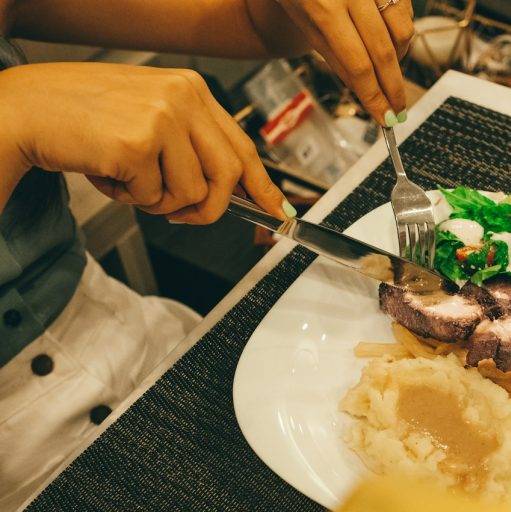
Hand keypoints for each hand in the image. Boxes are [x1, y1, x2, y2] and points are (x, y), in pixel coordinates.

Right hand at [0, 62, 287, 222]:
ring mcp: (163, 119)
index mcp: (190, 88)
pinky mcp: (139, 144)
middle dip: (208, 209)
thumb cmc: (80, 115)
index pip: (242, 144)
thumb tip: (230, 187)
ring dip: (159, 202)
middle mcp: (183, 97)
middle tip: (181, 215)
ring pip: (193, 193)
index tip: (278, 210)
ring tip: (128, 181)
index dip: (263, 184)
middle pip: (228, 175)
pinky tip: (107, 174)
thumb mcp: (148, 117)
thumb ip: (189, 144)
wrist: (24, 110)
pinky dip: (129, 199)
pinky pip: (154, 198)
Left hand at [275, 0, 413, 124]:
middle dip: (394, 88)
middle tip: (398, 111)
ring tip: (387, 73)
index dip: (374, 96)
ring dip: (400, 60)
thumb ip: (337, 59)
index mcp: (325, 8)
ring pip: (404, 31)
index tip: (383, 118)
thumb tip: (367, 95)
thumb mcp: (306, 25)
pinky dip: (401, 32)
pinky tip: (389, 42)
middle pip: (385, 52)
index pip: (359, 64)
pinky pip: (406, 12)